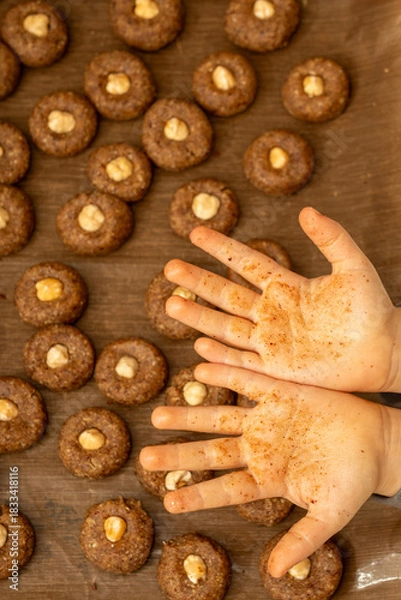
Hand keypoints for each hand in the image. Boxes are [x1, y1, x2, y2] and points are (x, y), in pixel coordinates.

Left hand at [140, 363, 400, 576]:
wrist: (377, 442)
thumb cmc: (354, 481)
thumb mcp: (330, 514)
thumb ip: (302, 539)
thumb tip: (275, 574)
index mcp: (269, 476)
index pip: (225, 489)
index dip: (198, 494)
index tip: (168, 500)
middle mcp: (260, 447)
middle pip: (211, 452)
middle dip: (179, 454)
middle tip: (146, 458)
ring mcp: (267, 418)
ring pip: (219, 416)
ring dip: (189, 415)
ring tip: (157, 415)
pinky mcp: (280, 392)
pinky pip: (248, 381)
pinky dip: (226, 375)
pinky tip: (200, 370)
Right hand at [164, 207, 400, 392]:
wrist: (383, 351)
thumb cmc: (372, 309)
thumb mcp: (353, 267)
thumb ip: (331, 238)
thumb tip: (306, 210)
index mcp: (287, 286)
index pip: (246, 262)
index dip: (221, 248)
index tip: (195, 233)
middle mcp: (272, 312)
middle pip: (226, 294)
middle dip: (198, 281)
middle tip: (169, 268)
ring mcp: (272, 341)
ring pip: (226, 327)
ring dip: (198, 316)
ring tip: (171, 303)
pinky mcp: (277, 367)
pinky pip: (242, 360)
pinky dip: (220, 354)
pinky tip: (199, 345)